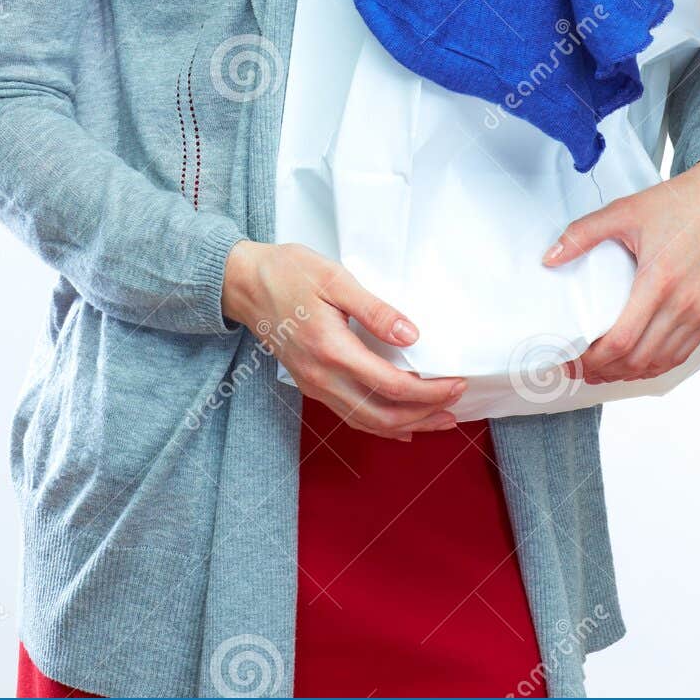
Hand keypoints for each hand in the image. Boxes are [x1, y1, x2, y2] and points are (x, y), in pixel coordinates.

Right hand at [222, 239, 466, 439]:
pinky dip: (379, 424)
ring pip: (366, 421)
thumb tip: (411, 335)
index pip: (391, 385)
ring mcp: (314, 384)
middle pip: (382, 414)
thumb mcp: (334, 278)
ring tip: (438, 421)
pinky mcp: (310, 383)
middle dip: (424, 415)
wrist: (243, 283)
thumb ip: (375, 310)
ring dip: (405, 426)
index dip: (429, 391)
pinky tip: (399, 427)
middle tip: (457, 407)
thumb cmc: (287, 273)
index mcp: (332, 350)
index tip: (457, 383)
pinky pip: (350, 415)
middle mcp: (322, 377)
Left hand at [541, 159, 699, 384]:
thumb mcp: (623, 212)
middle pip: (639, 358)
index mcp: (658, 279)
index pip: (623, 339)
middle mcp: (683, 302)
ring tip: (604, 371)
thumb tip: (549, 258)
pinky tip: (638, 364)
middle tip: (583, 370)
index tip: (574, 360)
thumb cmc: (675, 204)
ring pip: (661, 362)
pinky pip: (683, 353)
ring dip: (630, 373)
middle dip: (606, 371)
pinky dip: (657, 365)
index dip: (595, 358)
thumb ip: (583, 234)